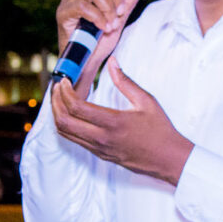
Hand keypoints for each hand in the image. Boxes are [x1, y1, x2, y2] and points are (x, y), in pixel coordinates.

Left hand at [50, 58, 192, 185]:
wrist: (168, 159)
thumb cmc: (160, 129)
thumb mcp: (146, 101)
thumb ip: (125, 81)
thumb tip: (112, 62)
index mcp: (113, 122)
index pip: (76, 107)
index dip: (64, 92)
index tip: (64, 81)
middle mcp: (102, 138)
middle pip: (64, 121)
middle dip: (54, 102)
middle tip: (56, 87)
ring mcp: (99, 149)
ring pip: (65, 133)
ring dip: (57, 114)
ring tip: (59, 98)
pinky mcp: (99, 155)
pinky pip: (74, 140)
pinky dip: (66, 125)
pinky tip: (70, 113)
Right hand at [55, 0, 150, 93]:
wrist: (86, 63)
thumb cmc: (100, 41)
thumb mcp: (120, 18)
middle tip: (120, 12)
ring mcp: (68, 0)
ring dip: (108, 7)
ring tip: (112, 24)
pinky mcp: (63, 13)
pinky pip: (84, 6)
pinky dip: (99, 17)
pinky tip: (104, 28)